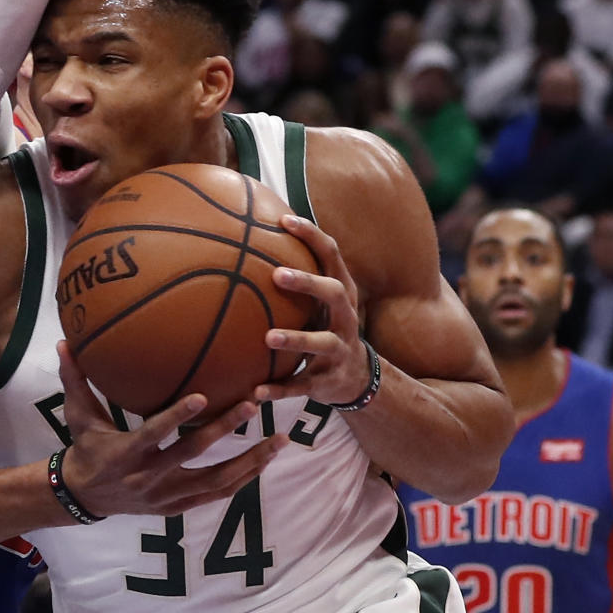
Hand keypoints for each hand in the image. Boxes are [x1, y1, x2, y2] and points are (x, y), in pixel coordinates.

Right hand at [57, 342, 285, 517]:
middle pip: (193, 455)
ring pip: (215, 482)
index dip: (177, 418)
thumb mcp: (77, 416)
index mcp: (126, 453)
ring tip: (279, 441)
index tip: (203, 396)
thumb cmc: (84, 448)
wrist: (83, 499)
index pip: (154, 434)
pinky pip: (216, 495)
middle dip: (225, 431)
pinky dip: (242, 480)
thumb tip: (64, 342)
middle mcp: (149, 478)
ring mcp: (166, 496)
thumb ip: (75, 380)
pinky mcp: (177, 507)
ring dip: (249, 462)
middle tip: (252, 404)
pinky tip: (265, 463)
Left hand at [253, 216, 371, 407]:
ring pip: (322, 342)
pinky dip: (280, 389)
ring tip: (268, 337)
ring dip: (297, 339)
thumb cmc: (327, 327)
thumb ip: (299, 275)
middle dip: (310, 283)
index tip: (285, 220)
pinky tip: (256, 392)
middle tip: (278, 274)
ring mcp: (340, 350)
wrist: (357, 380)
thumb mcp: (322, 302)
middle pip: (335, 294)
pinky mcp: (328, 381)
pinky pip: (303, 385)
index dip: (312, 236)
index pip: (332, 255)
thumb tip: (254, 234)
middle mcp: (346, 319)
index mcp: (342, 293)